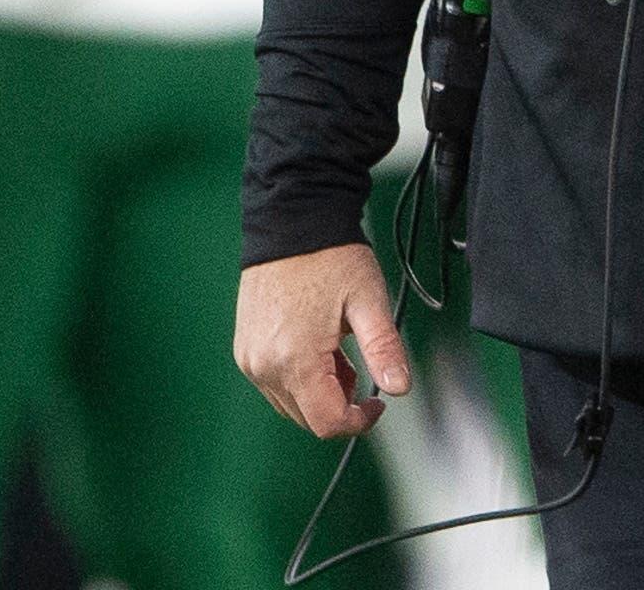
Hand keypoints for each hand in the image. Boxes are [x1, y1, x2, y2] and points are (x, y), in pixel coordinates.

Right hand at [234, 242, 410, 438]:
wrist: (291, 221)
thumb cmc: (328, 256)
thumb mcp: (368, 301)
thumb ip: (384, 349)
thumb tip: (398, 387)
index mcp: (295, 358)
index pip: (327, 423)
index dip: (359, 422)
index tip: (376, 404)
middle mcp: (264, 364)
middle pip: (308, 419)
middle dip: (340, 403)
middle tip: (358, 364)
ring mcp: (250, 357)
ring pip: (290, 404)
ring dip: (319, 391)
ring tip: (336, 350)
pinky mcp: (245, 348)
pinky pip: (274, 383)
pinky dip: (299, 377)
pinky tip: (316, 346)